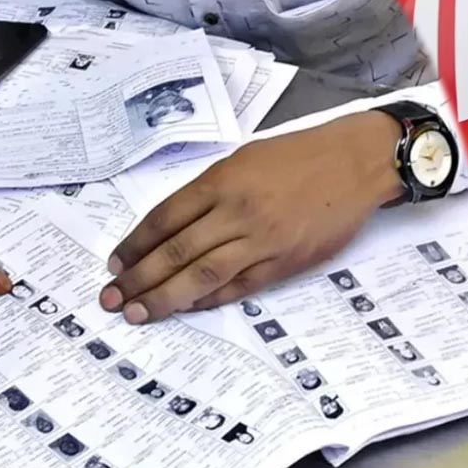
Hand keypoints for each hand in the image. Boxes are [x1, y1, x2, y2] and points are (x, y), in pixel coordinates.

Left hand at [99, 111, 404, 323]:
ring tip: (138, 313)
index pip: (165, 218)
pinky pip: (239, 286)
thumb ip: (212, 189)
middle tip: (112, 300)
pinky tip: (188, 308)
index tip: (115, 264)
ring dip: (165, 298)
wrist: (355, 164)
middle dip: (139, 279)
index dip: (135, 245)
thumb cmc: (301, 154)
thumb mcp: (247, 157)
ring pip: (202, 275)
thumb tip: (177, 226)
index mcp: (223, 180)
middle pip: (175, 252)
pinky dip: (210, 299)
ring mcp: (262, 241)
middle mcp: (237, 212)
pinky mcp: (285, 263)